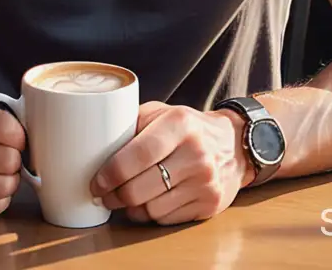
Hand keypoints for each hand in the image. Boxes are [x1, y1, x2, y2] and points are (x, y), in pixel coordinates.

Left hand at [91, 102, 253, 224]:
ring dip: (130, 208)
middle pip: (140, 188)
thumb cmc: (188, 127)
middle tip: (104, 194)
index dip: (111, 173)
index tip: (97, 181)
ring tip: (123, 198)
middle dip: (114, 196)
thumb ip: (133, 123)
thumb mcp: (163, 112)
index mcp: (180, 124)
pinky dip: (150, 214)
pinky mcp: (209, 204)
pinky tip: (147, 202)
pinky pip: (166, 219)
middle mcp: (196, 153)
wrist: (234, 144)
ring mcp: (205, 182)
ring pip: (150, 208)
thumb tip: (97, 145)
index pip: (138, 154)